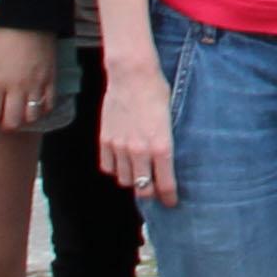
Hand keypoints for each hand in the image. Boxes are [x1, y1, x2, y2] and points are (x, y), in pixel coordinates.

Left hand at [0, 27, 60, 133]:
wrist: (30, 18)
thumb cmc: (4, 35)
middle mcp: (16, 87)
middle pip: (12, 123)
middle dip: (6, 124)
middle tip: (4, 117)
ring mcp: (36, 84)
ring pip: (32, 117)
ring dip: (25, 118)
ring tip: (21, 111)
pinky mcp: (51, 79)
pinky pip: (48, 104)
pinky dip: (42, 109)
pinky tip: (37, 104)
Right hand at [97, 57, 178, 205]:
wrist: (132, 74)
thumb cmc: (157, 92)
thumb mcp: (170, 119)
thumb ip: (165, 144)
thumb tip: (165, 162)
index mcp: (161, 147)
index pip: (165, 185)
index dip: (169, 198)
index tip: (171, 202)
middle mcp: (140, 151)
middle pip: (143, 189)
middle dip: (151, 193)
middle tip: (155, 190)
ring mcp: (120, 147)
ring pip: (124, 180)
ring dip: (132, 180)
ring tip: (138, 174)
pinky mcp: (105, 140)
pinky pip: (108, 167)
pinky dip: (115, 168)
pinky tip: (121, 161)